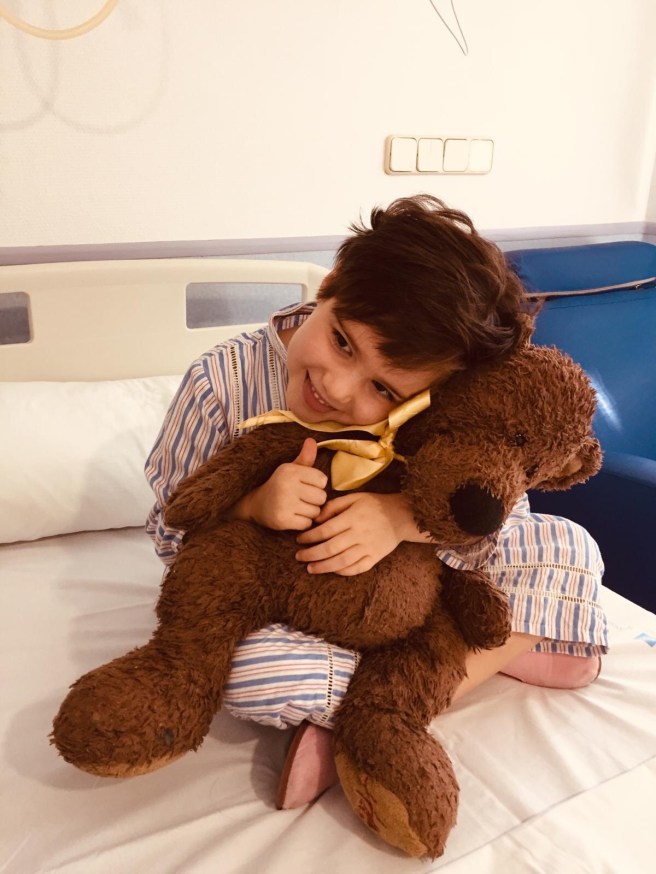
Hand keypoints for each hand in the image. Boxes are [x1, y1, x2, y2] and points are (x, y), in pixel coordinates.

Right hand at [234, 438, 327, 529]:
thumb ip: (305, 458)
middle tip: (301, 500)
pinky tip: (292, 517)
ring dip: (309, 513)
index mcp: (290, 470)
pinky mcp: (282, 519)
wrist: (256, 505)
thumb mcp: (291, 469)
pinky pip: (307, 524)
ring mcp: (283, 503)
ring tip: (296, 508)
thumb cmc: (280, 485)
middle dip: (315, 501)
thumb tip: (311, 440)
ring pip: (315, 512)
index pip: (322, 480)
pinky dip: (302, 523)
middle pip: (321, 497)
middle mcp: (286, 484)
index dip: (317, 486)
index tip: (305, 487)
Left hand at [295, 492, 428, 575]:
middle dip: (312, 554)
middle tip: (299, 557)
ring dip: (324, 566)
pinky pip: (357, 568)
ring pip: (342, 561)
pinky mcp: (376, 557)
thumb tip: (316, 519)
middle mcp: (360, 533)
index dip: (310, 536)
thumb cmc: (375, 504)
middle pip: (331, 548)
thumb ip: (334, 506)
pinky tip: (332, 570)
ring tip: (310, 568)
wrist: (401, 515)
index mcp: (353, 517)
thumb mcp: (354, 497)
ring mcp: (368, 547)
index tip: (299, 540)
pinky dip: (343, 571)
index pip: (326, 530)